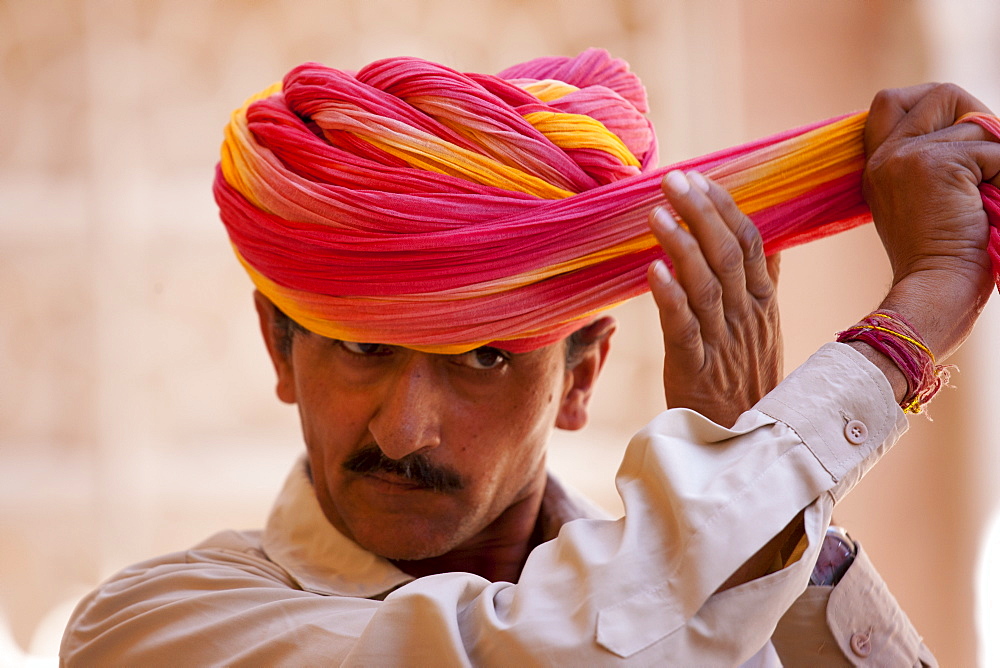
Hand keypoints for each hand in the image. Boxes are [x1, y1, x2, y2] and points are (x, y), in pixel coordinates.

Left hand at [647, 170, 781, 427]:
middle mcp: (746, 318)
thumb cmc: (750, 384)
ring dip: (682, 245)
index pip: (750, 243)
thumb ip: (763, 285)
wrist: (750, 447)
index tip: (701, 178)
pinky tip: (653, 270)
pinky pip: (685, 329)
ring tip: (657, 213)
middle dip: (701, 212)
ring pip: (706, 286)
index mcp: (762, 304)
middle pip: (728, 254)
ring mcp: (723, 344)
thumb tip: (767, 240)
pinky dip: (671, 297)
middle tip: (674, 179)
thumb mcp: (766, 331)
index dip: (725, 208)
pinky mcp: (696, 370)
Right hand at [863, 83, 999, 362]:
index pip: (892, 102)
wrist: (935, 291)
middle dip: (972, 111)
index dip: (934, 107)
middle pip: (937, 92)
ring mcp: (906, 157)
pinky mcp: (936, 164)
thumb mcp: (926, 201)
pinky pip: (993, 148)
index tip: (957, 143)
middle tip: (983, 156)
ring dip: (995, 157)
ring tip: (982, 198)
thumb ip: (931, 160)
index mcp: (877, 166)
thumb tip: (981, 123)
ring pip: (976, 123)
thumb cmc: (942, 260)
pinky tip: (986, 207)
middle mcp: (885, 156)